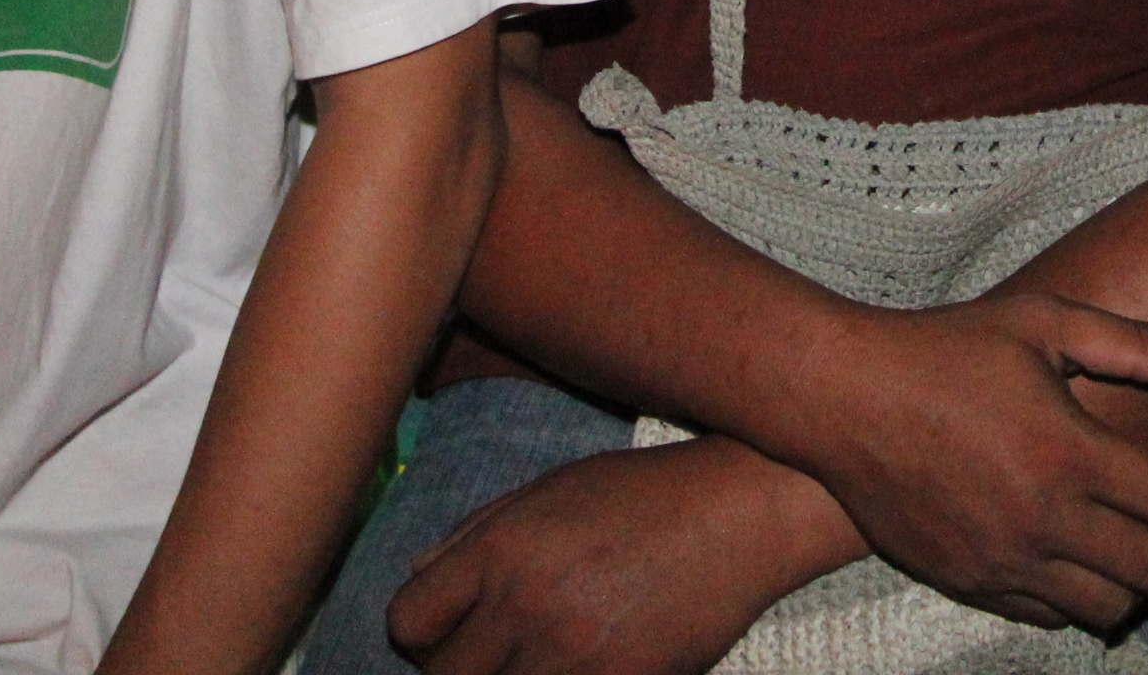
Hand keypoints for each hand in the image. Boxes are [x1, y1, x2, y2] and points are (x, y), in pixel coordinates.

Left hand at [392, 439, 804, 674]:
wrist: (740, 512)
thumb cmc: (643, 494)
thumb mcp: (549, 490)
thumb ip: (473, 535)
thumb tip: (416, 580)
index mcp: (502, 549)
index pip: (407, 622)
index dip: (421, 634)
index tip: (447, 633)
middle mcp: (527, 603)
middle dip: (458, 669)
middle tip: (493, 653)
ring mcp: (575, 653)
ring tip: (535, 660)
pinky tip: (581, 664)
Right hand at [774, 292, 1147, 631]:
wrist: (844, 398)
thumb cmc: (947, 348)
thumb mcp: (1043, 323)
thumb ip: (1135, 343)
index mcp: (1070, 452)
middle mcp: (1043, 518)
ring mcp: (1005, 559)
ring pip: (1108, 608)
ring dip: (1141, 586)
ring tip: (1144, 552)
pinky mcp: (970, 581)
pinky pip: (1050, 616)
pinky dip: (1084, 600)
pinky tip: (1085, 564)